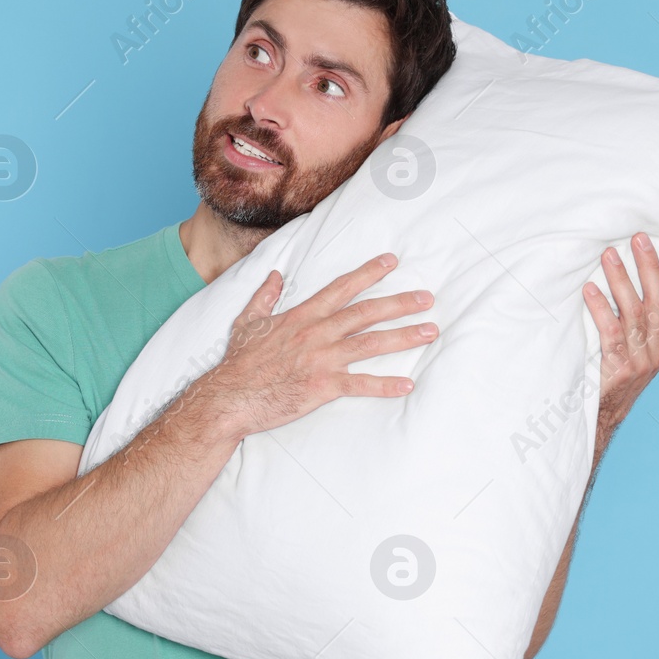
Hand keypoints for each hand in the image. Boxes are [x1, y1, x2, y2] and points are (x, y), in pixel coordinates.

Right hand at [197, 253, 438, 439]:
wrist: (229, 397)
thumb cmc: (238, 363)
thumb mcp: (248, 321)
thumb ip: (264, 296)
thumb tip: (276, 275)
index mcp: (301, 316)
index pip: (341, 288)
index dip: (368, 273)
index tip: (392, 262)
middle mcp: (316, 333)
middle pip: (366, 312)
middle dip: (399, 303)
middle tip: (427, 298)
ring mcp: (321, 359)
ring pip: (370, 343)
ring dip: (403, 337)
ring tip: (429, 331)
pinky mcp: (322, 387)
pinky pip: (360, 384)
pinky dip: (385, 385)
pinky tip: (407, 384)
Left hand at [582, 234, 658, 440]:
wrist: (604, 419)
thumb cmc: (616, 378)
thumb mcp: (637, 351)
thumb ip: (639, 325)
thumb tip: (629, 285)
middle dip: (650, 266)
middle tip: (638, 238)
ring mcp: (641, 360)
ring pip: (634, 312)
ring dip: (621, 280)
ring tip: (608, 255)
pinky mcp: (620, 369)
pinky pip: (610, 333)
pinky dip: (600, 309)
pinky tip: (590, 290)